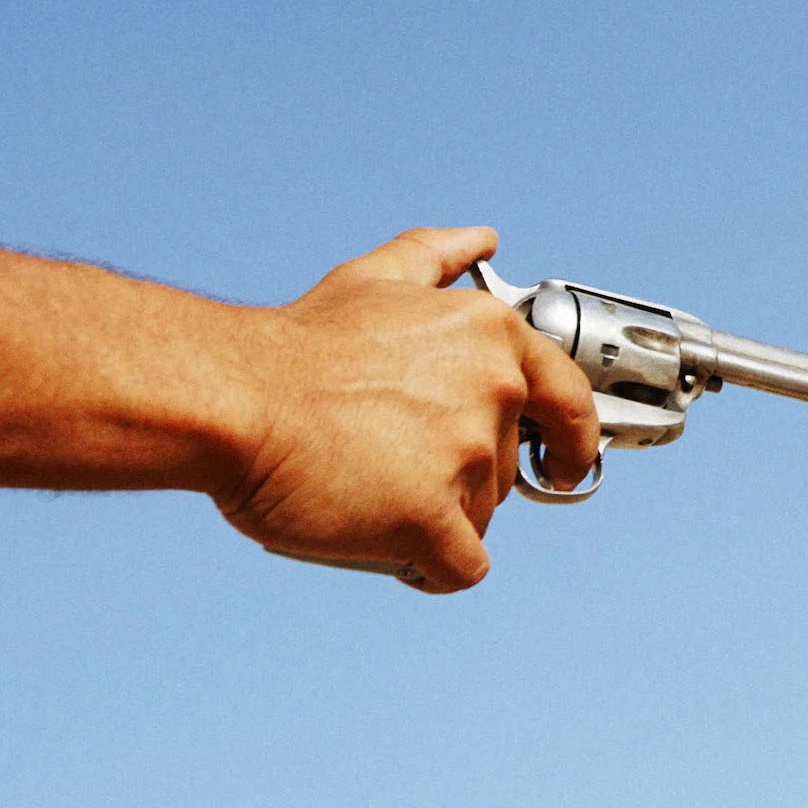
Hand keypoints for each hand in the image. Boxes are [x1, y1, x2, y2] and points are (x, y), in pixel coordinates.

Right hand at [212, 228, 600, 592]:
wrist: (233, 397)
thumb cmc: (296, 346)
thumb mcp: (377, 278)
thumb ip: (437, 257)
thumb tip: (480, 238)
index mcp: (492, 336)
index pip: (570, 400)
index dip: (574, 440)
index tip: (566, 464)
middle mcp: (494, 392)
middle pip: (508, 469)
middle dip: (459, 478)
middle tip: (394, 464)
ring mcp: (466, 456)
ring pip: (480, 519)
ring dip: (436, 519)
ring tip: (373, 491)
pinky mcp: (430, 518)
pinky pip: (459, 568)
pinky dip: (431, 569)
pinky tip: (397, 554)